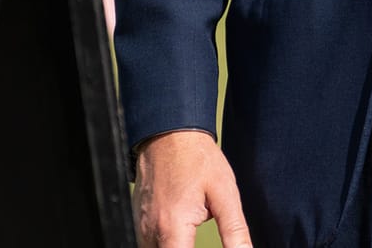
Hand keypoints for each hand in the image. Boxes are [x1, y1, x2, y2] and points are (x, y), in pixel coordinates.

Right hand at [134, 130, 251, 247]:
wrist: (168, 134)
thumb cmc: (197, 160)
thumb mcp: (225, 193)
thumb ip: (234, 230)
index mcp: (172, 228)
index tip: (205, 247)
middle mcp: (150, 232)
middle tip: (200, 234)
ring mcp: (140, 227)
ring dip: (177, 247)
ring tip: (193, 235)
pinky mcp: (137, 221)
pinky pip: (149, 243)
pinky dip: (166, 243)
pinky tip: (182, 234)